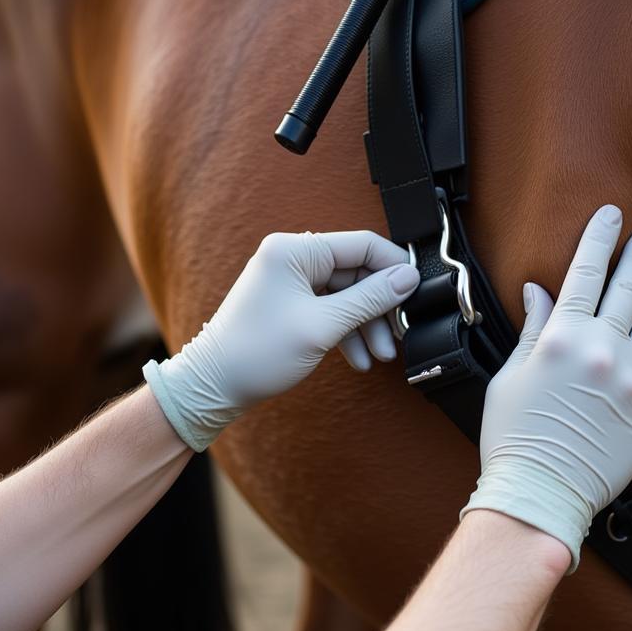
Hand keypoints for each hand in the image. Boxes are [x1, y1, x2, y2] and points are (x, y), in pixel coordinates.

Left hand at [144, 231, 418, 449]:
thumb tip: (407, 278)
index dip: (394, 267)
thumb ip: (369, 299)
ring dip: (366, 325)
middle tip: (398, 335)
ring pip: (346, 295)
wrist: (213, 386)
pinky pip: (330, 308)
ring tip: (379, 355)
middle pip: (356, 272)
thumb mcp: (323, 326)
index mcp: (294, 250)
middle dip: (379, 307)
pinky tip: (357, 359)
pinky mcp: (289, 302)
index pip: (361, 245)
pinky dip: (346, 331)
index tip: (417, 291)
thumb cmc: (257, 353)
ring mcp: (289, 280)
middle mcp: (291, 257)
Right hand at [461, 205, 631, 569]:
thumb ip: (533, 329)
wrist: (540, 493)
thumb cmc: (514, 437)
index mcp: (562, 338)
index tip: (611, 215)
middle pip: (628, 287)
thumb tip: (539, 290)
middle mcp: (602, 350)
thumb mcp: (510, 376)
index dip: (600, 238)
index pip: (586, 272)